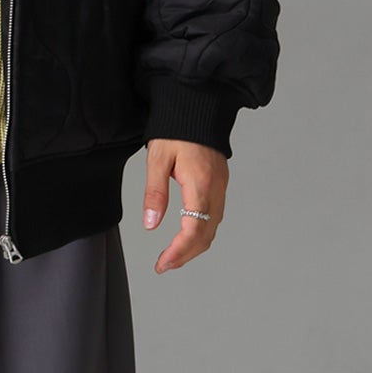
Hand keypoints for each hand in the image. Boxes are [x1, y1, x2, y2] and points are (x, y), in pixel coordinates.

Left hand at [141, 138, 227, 273]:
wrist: (199, 107)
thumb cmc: (176, 129)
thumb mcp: (158, 159)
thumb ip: (155, 193)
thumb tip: (150, 224)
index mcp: (200, 184)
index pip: (193, 230)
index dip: (178, 252)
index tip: (162, 264)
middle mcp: (216, 189)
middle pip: (206, 235)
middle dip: (186, 255)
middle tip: (164, 265)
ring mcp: (221, 187)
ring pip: (213, 228)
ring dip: (194, 246)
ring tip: (173, 256)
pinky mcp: (220, 183)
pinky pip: (215, 216)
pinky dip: (201, 232)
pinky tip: (187, 235)